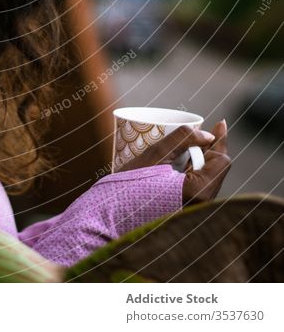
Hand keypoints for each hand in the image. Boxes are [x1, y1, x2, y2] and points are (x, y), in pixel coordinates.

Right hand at [115, 120, 230, 204]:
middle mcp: (201, 205)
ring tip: (187, 146)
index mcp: (199, 191)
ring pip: (207, 179)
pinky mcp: (185, 212)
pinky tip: (182, 163)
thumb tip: (208, 135)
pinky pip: (198, 188)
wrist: (113, 213)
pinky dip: (193, 172)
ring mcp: (194, 211)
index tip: (220, 122)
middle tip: (201, 131)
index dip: (221, 140)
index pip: (221, 161)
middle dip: (209, 149)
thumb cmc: (132, 183)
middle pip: (216, 170)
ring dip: (200, 160)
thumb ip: (184, 138)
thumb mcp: (156, 154)